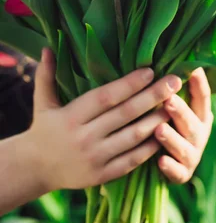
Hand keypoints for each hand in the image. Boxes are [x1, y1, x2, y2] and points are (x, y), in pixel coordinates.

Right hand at [29, 49, 181, 191]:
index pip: (105, 97)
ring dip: (156, 120)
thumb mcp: (42, 102)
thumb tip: (47, 47)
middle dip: (152, 96)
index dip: (129, 83)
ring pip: (132, 137)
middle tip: (175, 82)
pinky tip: (164, 133)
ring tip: (175, 105)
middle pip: (125, 114)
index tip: (150, 70)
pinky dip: (149, 147)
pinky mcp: (101, 175)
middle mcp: (84, 137)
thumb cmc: (44, 129)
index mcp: (71, 116)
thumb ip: (47, 75)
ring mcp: (94, 158)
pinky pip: (131, 160)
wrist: (34, 170)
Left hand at [154, 68, 212, 182]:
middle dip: (180, 111)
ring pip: (185, 147)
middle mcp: (200, 134)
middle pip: (193, 122)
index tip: (193, 69)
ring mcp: (193, 155)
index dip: (200, 84)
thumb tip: (168, 56)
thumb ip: (172, 88)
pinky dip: (170, 167)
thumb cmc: (167, 122)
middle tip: (168, 100)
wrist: (167, 162)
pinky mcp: (182, 174)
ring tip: (159, 130)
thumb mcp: (173, 105)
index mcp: (200, 114)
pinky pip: (177, 172)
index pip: (203, 97)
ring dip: (172, 139)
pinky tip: (160, 161)